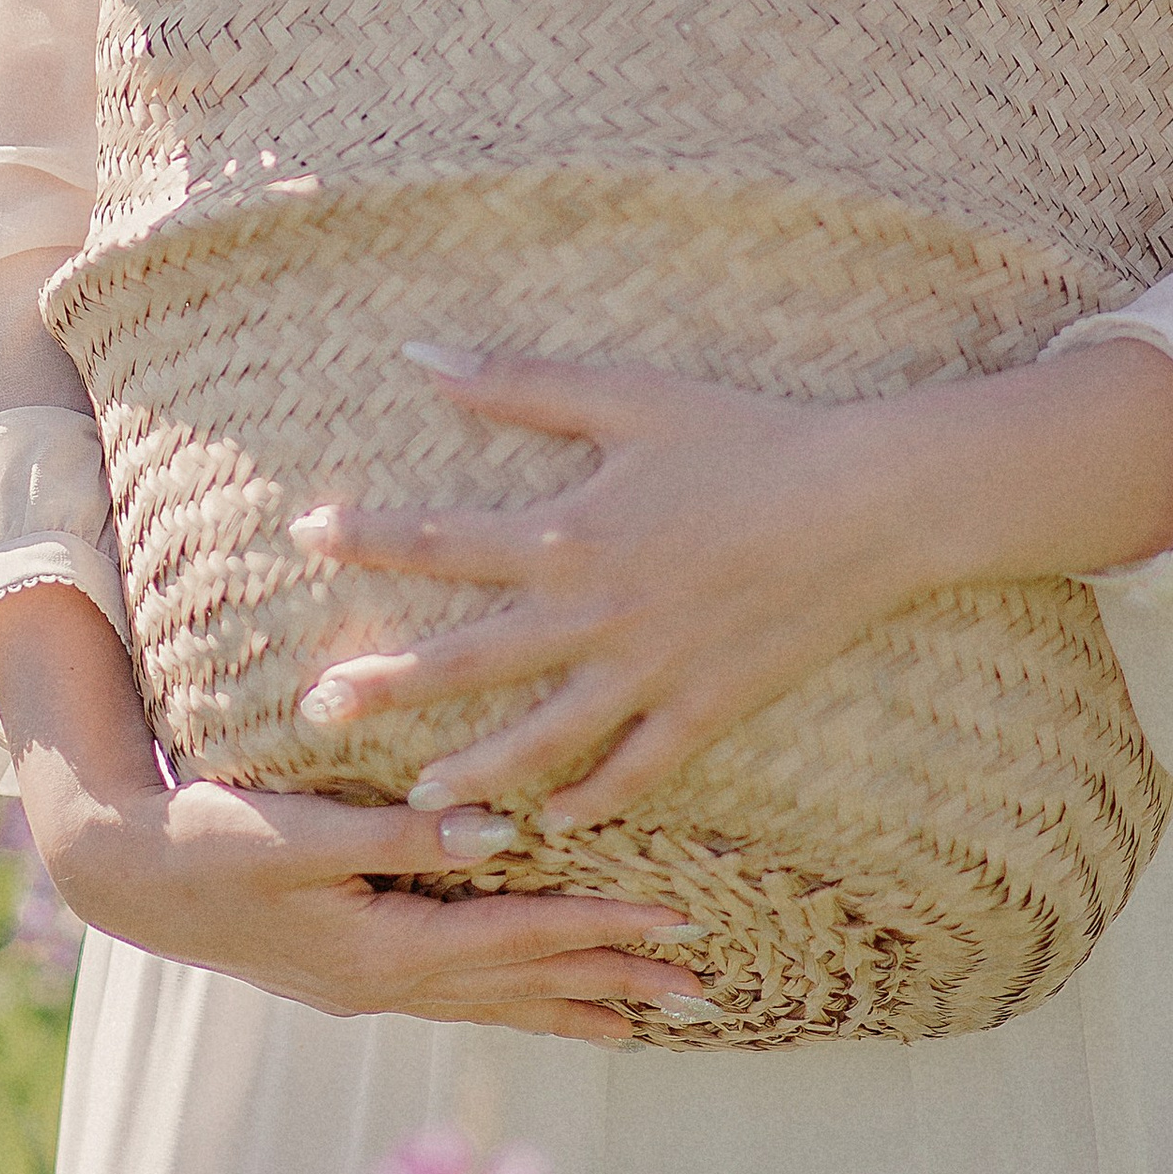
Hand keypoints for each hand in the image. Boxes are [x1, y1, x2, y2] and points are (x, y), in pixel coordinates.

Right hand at [0, 580, 709, 1043]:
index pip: (515, 940)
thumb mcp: (297, 832)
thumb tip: (497, 832)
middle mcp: (385, 982)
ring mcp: (370, 985)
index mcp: (378, 951)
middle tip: (702, 993)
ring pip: (496, 999)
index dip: (599, 928)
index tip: (678, 923)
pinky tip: (544, 997)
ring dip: (575, 1002)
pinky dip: (517, 994)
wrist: (126, 874)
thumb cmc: (207, 837)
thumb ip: (397, 833)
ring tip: (647, 1017)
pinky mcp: (356, 969)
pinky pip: (462, 990)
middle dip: (614, 985)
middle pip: (522, 985)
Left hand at [290, 329, 1172, 833]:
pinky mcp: (706, 711)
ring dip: (476, 770)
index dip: (370, 535)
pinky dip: (592, 803)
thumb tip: (419, 352)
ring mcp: (649, 673)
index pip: (441, 539)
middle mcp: (595, 614)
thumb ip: (519, 381)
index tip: (306, 531)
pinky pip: (635, 772)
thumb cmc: (746, 435)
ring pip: (542, 739)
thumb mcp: (628, 394)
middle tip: (316, 709)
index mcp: (569, 532)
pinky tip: (555, 821)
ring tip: (421, 796)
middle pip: (469, 660)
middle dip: (387, 686)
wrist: (866, 503)